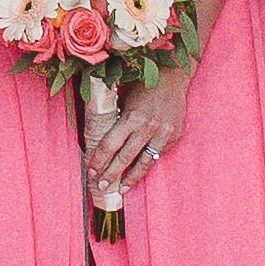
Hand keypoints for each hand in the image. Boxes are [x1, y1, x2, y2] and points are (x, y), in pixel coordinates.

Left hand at [82, 66, 192, 200]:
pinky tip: (137, 174)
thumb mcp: (122, 96)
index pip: (109, 145)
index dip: (99, 160)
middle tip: (102, 187)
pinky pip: (157, 155)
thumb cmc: (141, 84)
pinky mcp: (173, 136)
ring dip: (131, 178)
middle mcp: (148, 127)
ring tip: (120, 189)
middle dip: (111, 174)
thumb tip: (95, 137)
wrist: (172, 76)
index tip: (91, 170)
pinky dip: (146, 165)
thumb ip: (113, 117)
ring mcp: (163, 133)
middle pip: (125, 158)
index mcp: (132, 117)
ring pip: (144, 162)